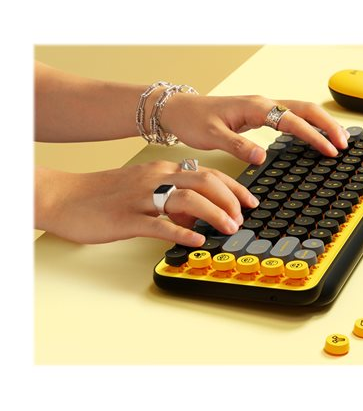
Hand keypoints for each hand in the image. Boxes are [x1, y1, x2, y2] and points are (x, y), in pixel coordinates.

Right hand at [35, 162, 258, 246]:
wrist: (64, 196)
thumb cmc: (104, 194)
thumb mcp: (144, 187)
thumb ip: (171, 196)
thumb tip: (197, 213)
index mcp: (162, 170)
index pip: (208, 173)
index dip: (234, 188)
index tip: (250, 202)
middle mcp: (156, 179)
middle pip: (205, 181)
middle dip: (230, 200)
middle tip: (242, 218)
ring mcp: (142, 198)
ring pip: (187, 199)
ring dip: (214, 214)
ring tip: (228, 228)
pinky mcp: (127, 218)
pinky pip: (160, 224)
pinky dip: (183, 231)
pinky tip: (197, 240)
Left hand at [160, 94, 349, 163]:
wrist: (180, 110)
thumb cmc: (194, 120)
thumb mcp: (212, 136)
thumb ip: (238, 146)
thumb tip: (261, 157)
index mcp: (256, 107)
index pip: (293, 121)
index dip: (314, 136)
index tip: (330, 149)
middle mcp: (264, 103)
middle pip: (306, 109)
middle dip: (328, 125)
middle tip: (344, 143)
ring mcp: (264, 106)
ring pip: (301, 110)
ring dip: (322, 123)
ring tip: (338, 139)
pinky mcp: (261, 112)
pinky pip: (292, 115)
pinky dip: (308, 123)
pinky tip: (315, 134)